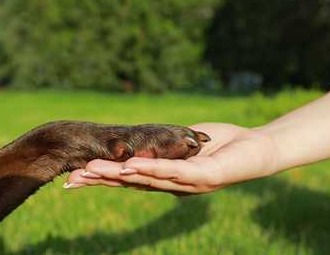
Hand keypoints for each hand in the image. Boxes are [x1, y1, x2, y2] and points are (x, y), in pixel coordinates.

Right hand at [64, 123, 279, 193]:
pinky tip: (130, 166)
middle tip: (71, 179)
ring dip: (119, 176)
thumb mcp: (184, 144)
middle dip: (101, 181)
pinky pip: (174, 171)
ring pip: (148, 179)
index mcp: (168, 177)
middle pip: (132, 183)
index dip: (103, 177)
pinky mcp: (204, 176)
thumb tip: (139, 148)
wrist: (258, 148)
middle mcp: (174, 185)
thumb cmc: (220, 145)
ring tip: (92, 172)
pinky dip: (151, 168)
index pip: (131, 178)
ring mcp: (188, 183)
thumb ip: (162, 149)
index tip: (76, 174)